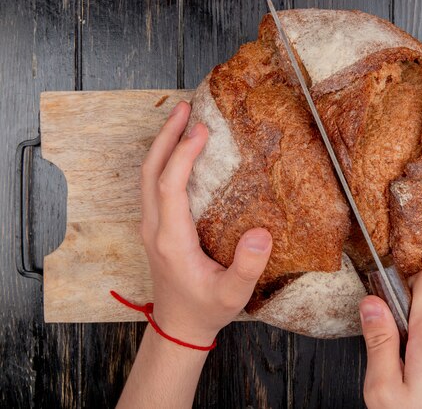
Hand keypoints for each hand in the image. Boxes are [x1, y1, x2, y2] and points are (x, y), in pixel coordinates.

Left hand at [140, 100, 272, 345]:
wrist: (178, 326)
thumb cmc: (206, 309)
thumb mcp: (232, 294)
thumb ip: (247, 267)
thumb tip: (261, 233)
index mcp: (171, 240)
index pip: (170, 186)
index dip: (183, 154)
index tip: (203, 130)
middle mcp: (154, 228)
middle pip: (150, 171)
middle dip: (165, 136)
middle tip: (185, 109)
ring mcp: (151, 226)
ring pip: (147, 176)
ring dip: (162, 145)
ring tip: (182, 120)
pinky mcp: (156, 227)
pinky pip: (154, 185)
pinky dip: (164, 160)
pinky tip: (180, 151)